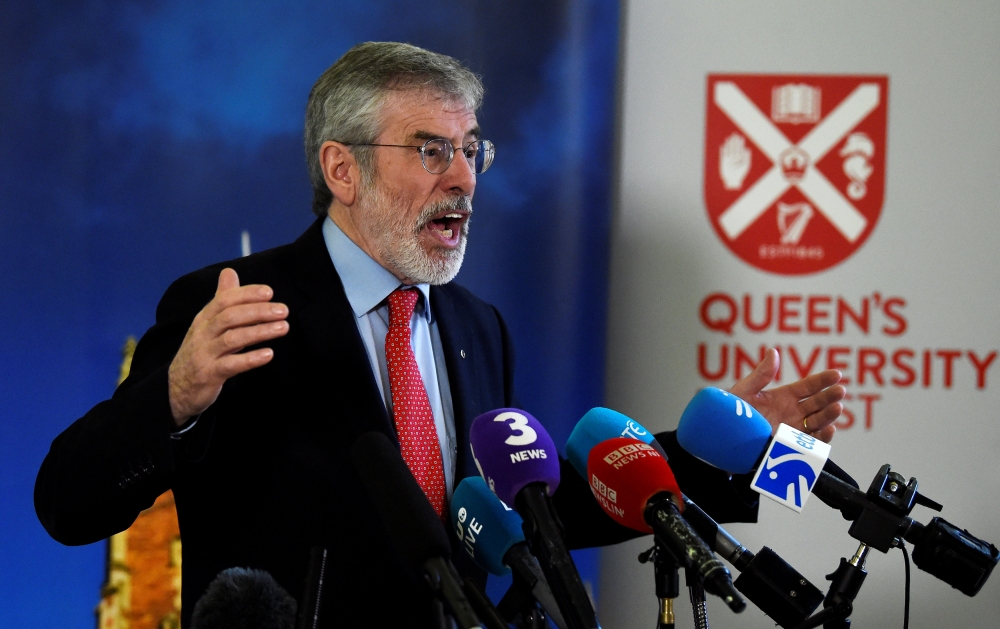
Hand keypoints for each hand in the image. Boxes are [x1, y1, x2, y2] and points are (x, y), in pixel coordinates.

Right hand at [168, 268, 288, 424]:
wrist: (178, 389)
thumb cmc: (200, 351)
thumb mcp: (208, 324)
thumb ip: (222, 299)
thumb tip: (230, 271)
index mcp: (204, 319)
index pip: (224, 300)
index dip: (247, 294)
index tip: (269, 292)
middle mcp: (203, 334)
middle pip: (229, 317)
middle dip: (258, 311)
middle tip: (283, 310)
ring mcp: (204, 355)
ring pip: (232, 339)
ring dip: (260, 332)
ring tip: (284, 328)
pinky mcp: (209, 375)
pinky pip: (230, 365)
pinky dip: (250, 359)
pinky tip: (269, 354)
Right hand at [720, 133, 751, 189]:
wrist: (733, 180)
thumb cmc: (740, 174)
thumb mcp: (746, 165)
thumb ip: (747, 157)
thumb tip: (747, 149)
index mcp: (740, 158)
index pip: (740, 148)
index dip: (740, 143)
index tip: (741, 137)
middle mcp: (734, 157)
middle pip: (734, 147)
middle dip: (734, 141)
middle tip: (735, 134)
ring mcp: (728, 159)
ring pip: (728, 150)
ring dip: (729, 144)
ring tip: (729, 138)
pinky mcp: (723, 162)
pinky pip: (723, 155)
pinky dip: (723, 150)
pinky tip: (723, 145)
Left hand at [729, 348, 844, 442]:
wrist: (721, 439)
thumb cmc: (730, 413)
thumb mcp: (745, 391)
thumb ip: (761, 375)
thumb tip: (773, 352)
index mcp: (784, 396)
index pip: (809, 386)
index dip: (823, 380)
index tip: (837, 375)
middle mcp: (792, 412)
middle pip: (818, 403)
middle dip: (830, 397)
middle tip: (840, 391)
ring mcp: (793, 429)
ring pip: (818, 421)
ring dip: (829, 415)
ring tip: (838, 408)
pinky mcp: (790, 446)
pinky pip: (811, 443)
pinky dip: (822, 437)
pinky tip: (829, 429)